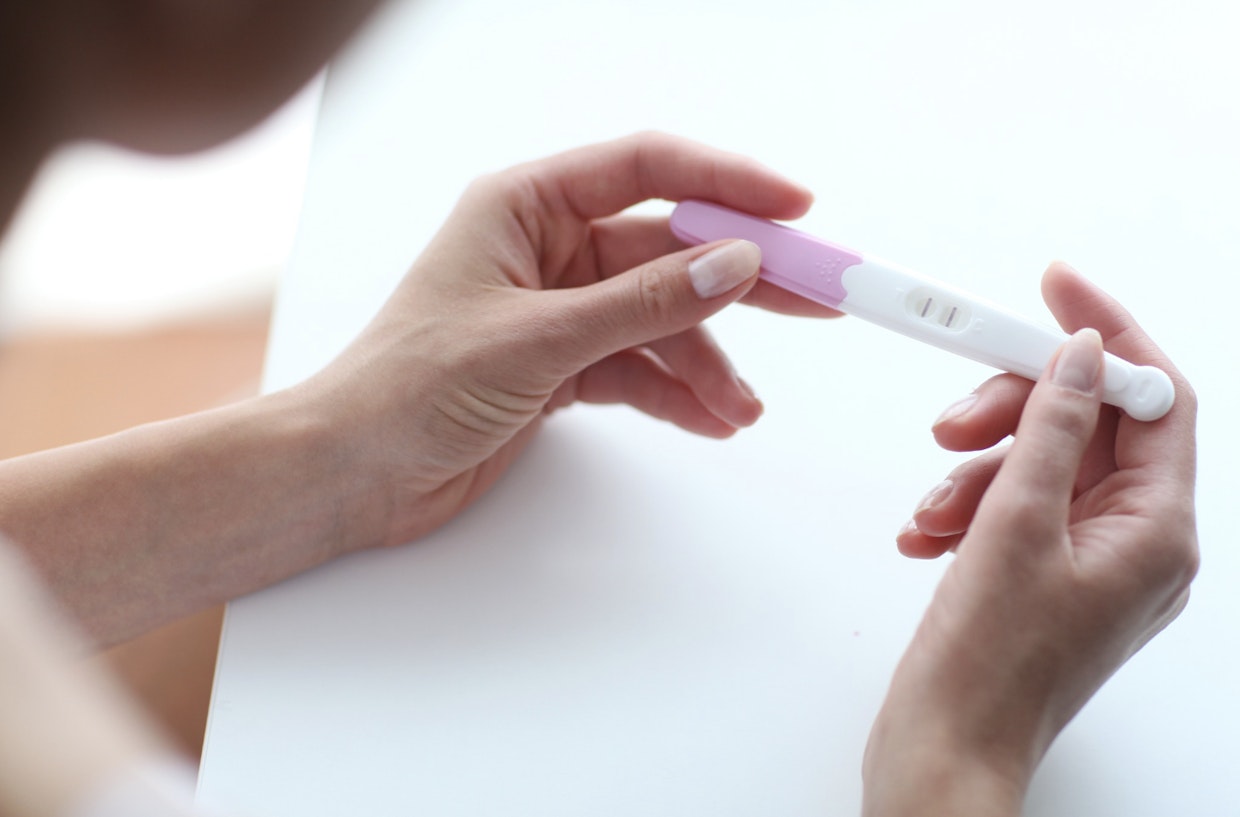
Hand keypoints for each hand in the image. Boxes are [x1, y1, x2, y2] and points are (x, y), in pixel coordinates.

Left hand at [298, 132, 823, 547]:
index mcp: (526, 207)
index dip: (726, 182)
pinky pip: (641, 368)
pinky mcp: (563, 367)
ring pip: (663, 319)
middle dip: (741, 279)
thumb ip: (640, 304)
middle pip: (671, 248)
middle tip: (815, 299)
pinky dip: (678, 394)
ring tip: (743, 409)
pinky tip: (712, 421)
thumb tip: (734, 264)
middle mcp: (548, 250)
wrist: (352, 475)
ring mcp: (560, 311)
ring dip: (709, 362)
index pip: (646, 170)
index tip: (794, 209)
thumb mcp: (535, 340)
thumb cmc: (405, 388)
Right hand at [863, 263, 1198, 815]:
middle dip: (1014, 411)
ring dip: (977, 469)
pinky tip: (927, 537)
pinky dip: (967, 507)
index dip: (1107, 334)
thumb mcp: (1016, 526)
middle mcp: (1135, 542)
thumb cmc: (988, 671)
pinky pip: (1014, 506)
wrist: (943, 752)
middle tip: (952, 418)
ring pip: (1040, 463)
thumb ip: (1053, 426)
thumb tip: (1081, 354)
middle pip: (1089, 425)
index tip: (1053, 287)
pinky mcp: (1044, 575)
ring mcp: (1089, 561)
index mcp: (1156, 530)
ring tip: (933, 513)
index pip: (1154, 398)